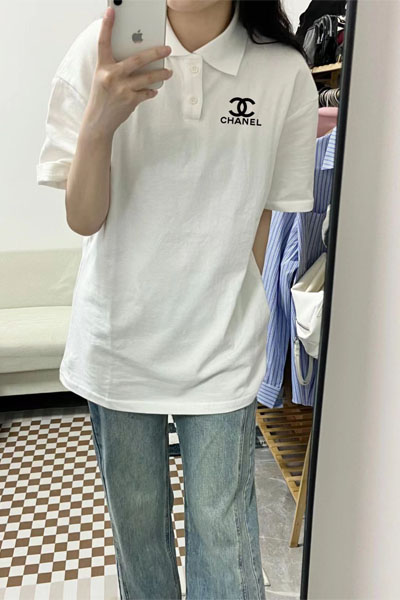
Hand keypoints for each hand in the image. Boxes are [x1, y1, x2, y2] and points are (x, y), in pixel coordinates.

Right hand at [83, 6, 172, 137]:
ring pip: (147, 77)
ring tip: (168, 72)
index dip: (107, 26)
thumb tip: (138, 59)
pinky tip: (153, 90)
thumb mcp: (103, 78)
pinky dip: (151, 91)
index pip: (103, 42)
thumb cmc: (102, 98)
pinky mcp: (130, 100)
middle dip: (155, 53)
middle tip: (167, 49)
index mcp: (102, 67)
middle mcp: (111, 76)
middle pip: (137, 60)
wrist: (98, 121)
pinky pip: (146, 93)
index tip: (111, 11)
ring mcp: (121, 89)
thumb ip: (115, 67)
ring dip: (160, 74)